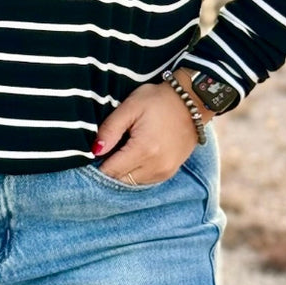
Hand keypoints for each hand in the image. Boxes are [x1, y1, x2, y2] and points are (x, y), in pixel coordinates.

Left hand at [91, 67, 211, 185]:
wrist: (192, 102)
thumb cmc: (159, 101)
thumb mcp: (130, 107)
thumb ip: (110, 129)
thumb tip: (95, 150)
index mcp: (143, 150)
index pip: (110, 171)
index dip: (98, 165)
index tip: (93, 154)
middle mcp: (155, 166)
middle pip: (120, 181)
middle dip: (109, 170)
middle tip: (106, 152)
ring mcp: (164, 172)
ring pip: (132, 183)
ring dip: (122, 173)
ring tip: (121, 152)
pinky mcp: (170, 172)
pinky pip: (145, 181)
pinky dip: (135, 173)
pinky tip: (134, 157)